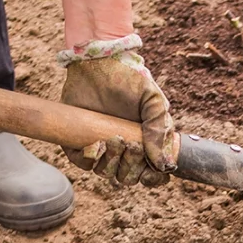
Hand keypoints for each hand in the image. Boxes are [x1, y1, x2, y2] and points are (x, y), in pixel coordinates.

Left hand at [58, 34, 179, 186]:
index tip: (149, 173)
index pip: (152, 174)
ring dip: (111, 162)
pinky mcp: (78, 142)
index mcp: (145, 143)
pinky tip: (95, 143)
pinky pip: (84, 164)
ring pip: (106, 173)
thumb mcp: (152, 101)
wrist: (97, 63)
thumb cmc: (128, 80)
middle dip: (129, 167)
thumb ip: (160, 131)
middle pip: (128, 178)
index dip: (152, 178)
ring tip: (113, 139)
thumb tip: (164, 165)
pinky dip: (91, 158)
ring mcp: (101, 147)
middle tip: (129, 144)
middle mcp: (123, 149)